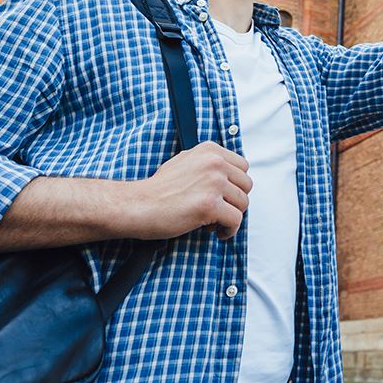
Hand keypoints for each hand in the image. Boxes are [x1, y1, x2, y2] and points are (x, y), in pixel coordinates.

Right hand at [117, 141, 252, 240]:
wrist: (136, 205)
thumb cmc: (157, 190)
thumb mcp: (184, 162)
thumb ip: (208, 164)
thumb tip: (229, 175)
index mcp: (210, 150)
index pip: (243, 167)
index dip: (234, 185)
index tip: (222, 196)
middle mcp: (214, 162)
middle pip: (246, 185)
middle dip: (234, 201)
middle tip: (217, 210)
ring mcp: (213, 183)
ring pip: (243, 204)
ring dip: (230, 216)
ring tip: (212, 221)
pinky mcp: (210, 205)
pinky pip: (235, 220)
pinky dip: (228, 230)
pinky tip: (214, 231)